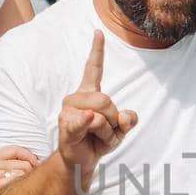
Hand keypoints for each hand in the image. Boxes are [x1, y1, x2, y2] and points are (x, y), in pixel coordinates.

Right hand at [0, 132, 38, 194]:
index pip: (15, 149)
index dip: (28, 154)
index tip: (35, 162)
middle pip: (23, 162)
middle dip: (34, 168)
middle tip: (39, 176)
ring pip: (20, 171)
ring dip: (29, 177)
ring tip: (33, 183)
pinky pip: (11, 182)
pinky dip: (19, 183)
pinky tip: (23, 187)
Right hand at [57, 31, 137, 187]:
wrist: (82, 162)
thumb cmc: (99, 142)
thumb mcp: (121, 130)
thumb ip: (128, 121)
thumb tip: (125, 117)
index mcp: (89, 93)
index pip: (93, 68)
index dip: (96, 51)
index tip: (99, 32)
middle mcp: (76, 97)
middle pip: (107, 99)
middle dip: (114, 119)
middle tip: (106, 132)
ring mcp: (69, 111)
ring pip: (102, 114)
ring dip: (108, 132)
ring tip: (97, 138)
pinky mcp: (66, 126)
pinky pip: (83, 121)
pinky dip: (88, 123)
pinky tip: (88, 120)